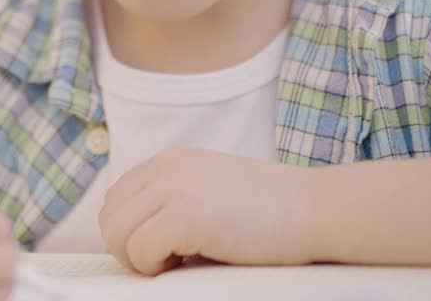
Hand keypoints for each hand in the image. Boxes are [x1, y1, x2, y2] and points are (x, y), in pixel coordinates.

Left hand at [97, 146, 317, 274]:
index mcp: (171, 161)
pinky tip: (189, 265)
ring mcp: (174, 188)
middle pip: (110, 217)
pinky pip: (140, 252)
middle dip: (129, 250)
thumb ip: (174, 203)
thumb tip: (135, 240)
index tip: (162, 251)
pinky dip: (156, 269)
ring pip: (117, 235)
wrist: (319, 209)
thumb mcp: (212, 193)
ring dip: (140, 260)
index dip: (131, 233)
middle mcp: (166, 168)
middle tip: (167, 264)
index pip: (117, 199)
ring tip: (178, 264)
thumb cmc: (274, 214)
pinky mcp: (185, 215)